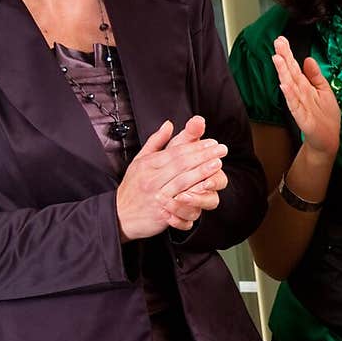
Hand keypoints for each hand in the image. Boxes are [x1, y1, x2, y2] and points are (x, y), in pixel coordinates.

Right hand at [116, 119, 227, 239]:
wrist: (120, 215)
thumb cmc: (133, 188)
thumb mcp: (140, 161)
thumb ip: (156, 142)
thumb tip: (169, 124)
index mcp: (148, 164)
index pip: (175, 152)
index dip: (195, 146)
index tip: (212, 142)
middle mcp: (151, 179)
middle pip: (181, 164)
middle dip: (203, 155)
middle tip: (221, 149)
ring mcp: (156, 196)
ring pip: (182, 181)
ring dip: (202, 172)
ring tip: (218, 164)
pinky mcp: (162, 212)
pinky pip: (180, 203)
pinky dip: (194, 196)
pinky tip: (207, 189)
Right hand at [272, 36, 340, 157]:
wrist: (327, 140)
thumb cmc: (325, 117)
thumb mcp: (324, 91)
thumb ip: (315, 76)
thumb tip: (307, 59)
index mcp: (305, 87)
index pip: (294, 68)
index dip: (288, 54)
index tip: (281, 40)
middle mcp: (300, 94)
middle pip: (290, 73)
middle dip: (283, 58)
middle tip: (276, 43)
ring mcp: (300, 106)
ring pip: (290, 86)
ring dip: (283, 73)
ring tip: (277, 59)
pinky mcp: (303, 118)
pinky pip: (295, 105)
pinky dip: (289, 96)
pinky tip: (284, 86)